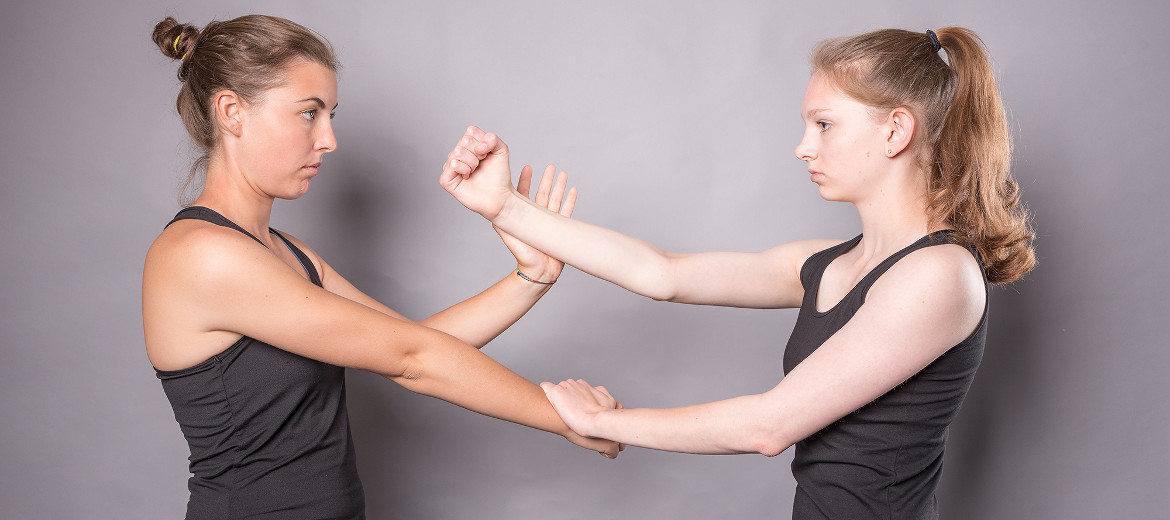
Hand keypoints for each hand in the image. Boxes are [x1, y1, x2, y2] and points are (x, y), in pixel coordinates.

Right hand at [440, 126, 514, 220]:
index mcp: (468, 145)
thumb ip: (492, 138)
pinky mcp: (446, 179)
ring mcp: (450, 167)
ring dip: (472, 163)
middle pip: (464, 141)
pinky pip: (452, 164)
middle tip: (481, 165)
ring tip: (474, 171)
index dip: (483, 142)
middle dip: (478, 154)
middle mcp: (457, 154)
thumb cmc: (499, 175)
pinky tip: (467, 177)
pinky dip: (464, 169)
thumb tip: (478, 147)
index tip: (488, 154)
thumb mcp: (501, 150)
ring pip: (458, 152)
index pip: (470, 131)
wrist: (500, 196)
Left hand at [497, 165, 577, 282]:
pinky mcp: (560, 229)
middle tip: (550, 165)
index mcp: (523, 216)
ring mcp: (549, 222)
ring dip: (559, 186)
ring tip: (563, 172)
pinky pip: (567, 211)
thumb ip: (502, 220)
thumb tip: (493, 206)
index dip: (526, 180)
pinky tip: (573, 190)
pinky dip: (571, 200)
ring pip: (555, 199)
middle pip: (542, 193)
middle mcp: (536, 217)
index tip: (528, 167)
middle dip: (546, 179)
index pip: (524, 193)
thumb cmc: (522, 255)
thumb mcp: (508, 234)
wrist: (538, 271)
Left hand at [540, 379, 618, 439]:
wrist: (594, 421)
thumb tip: (605, 398)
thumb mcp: (610, 403)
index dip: (574, 399)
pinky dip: (545, 389)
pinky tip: (543, 396)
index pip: (575, 388)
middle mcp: (575, 383)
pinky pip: (546, 386)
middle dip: (566, 397)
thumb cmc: (603, 417)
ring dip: (557, 397)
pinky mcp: (556, 392)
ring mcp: (565, 387)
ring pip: (557, 388)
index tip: (575, 408)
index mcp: (585, 385)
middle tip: (568, 410)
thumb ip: (605, 399)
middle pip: (566, 387)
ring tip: (558, 409)